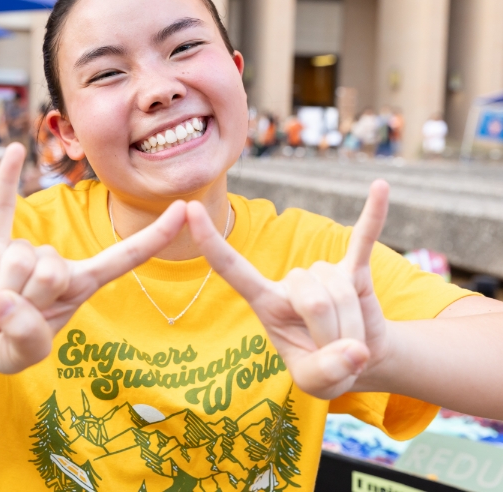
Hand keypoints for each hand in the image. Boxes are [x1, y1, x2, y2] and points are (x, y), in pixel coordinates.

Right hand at [0, 143, 186, 373]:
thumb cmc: (4, 343)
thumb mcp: (21, 355)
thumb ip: (27, 335)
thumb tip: (5, 298)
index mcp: (80, 286)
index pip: (125, 257)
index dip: (155, 237)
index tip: (186, 209)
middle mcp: (59, 262)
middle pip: (54, 269)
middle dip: (26, 301)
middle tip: (10, 319)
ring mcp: (27, 248)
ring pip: (22, 257)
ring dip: (1, 292)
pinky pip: (4, 205)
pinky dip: (7, 180)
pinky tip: (14, 150)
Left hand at [187, 180, 389, 398]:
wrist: (357, 358)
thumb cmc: (323, 367)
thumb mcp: (317, 384)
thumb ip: (326, 372)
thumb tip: (355, 350)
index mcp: (265, 302)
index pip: (232, 268)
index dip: (211, 241)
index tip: (189, 208)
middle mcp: (289, 281)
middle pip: (313, 300)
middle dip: (332, 334)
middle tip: (335, 352)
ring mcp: (322, 271)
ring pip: (340, 290)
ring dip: (353, 324)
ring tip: (348, 336)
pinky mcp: (354, 267)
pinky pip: (364, 238)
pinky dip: (374, 215)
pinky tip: (381, 187)